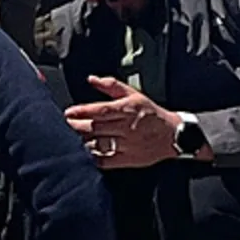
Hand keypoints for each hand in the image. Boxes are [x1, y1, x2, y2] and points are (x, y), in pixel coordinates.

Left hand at [64, 76, 181, 168]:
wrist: (173, 134)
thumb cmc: (151, 113)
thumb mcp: (134, 95)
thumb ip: (111, 86)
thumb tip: (91, 79)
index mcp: (127, 109)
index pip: (101, 110)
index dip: (82, 112)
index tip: (68, 113)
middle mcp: (127, 127)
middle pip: (96, 128)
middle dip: (77, 126)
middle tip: (65, 125)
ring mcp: (128, 145)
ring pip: (99, 144)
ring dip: (83, 141)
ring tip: (72, 138)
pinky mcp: (128, 159)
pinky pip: (106, 160)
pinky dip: (93, 157)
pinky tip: (84, 153)